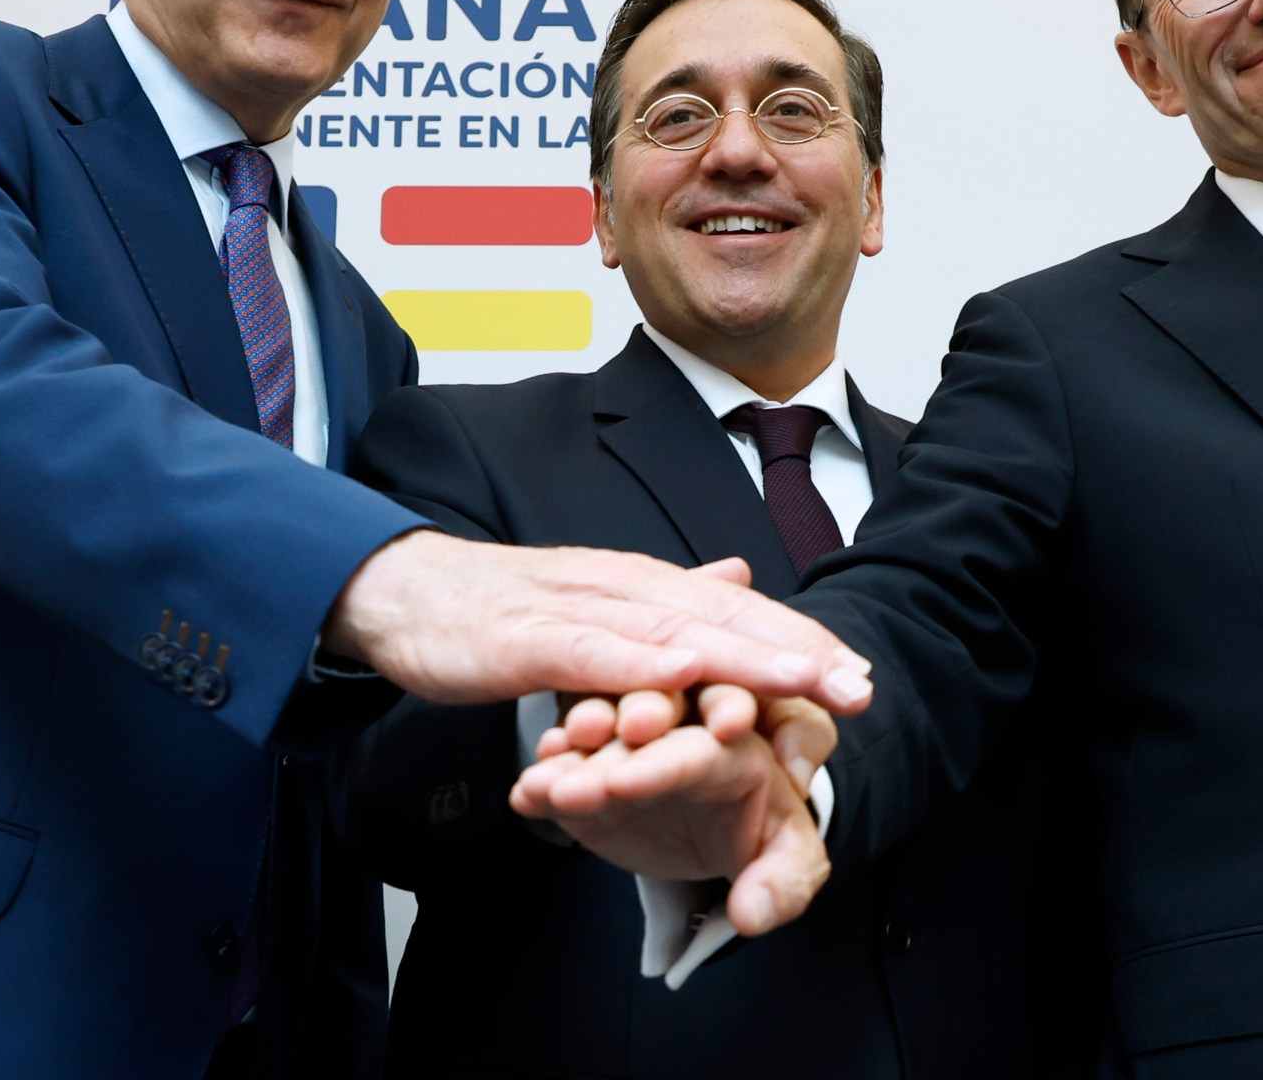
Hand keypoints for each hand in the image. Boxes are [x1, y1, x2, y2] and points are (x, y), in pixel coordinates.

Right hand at [319, 533, 873, 712]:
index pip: (738, 613)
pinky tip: (686, 674)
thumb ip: (668, 599)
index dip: (801, 642)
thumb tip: (742, 578)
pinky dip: (643, 662)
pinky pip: (594, 652)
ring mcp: (578, 609)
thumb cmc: (498, 611)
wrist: (402, 592)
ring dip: (743, 654)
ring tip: (804, 679)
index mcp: (642, 588)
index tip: (860, 676)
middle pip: (724, 618)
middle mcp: (623, 588)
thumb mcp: (597, 607)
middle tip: (860, 685)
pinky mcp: (531, 637)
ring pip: (673, 631)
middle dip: (797, 651)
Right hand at [512, 686, 838, 935]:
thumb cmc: (765, 841)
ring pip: (598, 742)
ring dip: (569, 762)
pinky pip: (569, 770)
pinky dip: (547, 781)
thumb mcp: (789, 864)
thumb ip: (780, 886)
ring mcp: (633, 751)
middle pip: (643, 728)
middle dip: (606, 750)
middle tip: (574, 773)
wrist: (727, 841)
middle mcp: (681, 734)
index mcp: (736, 747)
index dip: (663, 763)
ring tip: (542, 784)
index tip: (624, 783)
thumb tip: (751, 914)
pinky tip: (526, 794)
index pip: (702, 749)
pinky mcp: (597, 775)